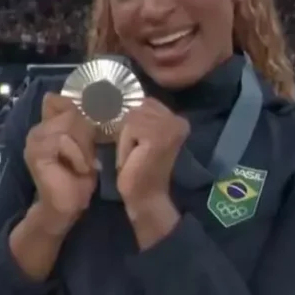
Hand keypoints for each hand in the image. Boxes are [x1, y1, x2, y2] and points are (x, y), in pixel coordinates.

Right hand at [24, 93, 98, 233]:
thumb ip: (83, 126)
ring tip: (84, 164)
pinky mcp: (36, 151)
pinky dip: (77, 155)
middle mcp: (38, 128)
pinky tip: (78, 169)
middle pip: (70, 111)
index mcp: (48, 124)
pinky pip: (63, 139)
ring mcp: (35, 139)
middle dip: (86, 132)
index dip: (75, 105)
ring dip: (83, 146)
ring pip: (69, 123)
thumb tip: (97, 103)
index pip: (58, 99)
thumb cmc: (78, 178)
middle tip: (89, 156)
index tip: (92, 122)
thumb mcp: (86, 146)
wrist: (65, 207)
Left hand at [116, 98, 189, 212]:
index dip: (132, 121)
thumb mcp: (138, 135)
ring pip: (130, 117)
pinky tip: (135, 157)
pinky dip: (125, 143)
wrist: (146, 197)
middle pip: (136, 107)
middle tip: (137, 152)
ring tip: (136, 155)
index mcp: (177, 118)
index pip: (144, 102)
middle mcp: (178, 119)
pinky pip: (128, 128)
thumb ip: (137, 116)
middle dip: (128, 129)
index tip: (139, 143)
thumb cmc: (139, 167)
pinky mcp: (157, 136)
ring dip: (126, 138)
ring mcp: (169, 126)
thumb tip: (115, 97)